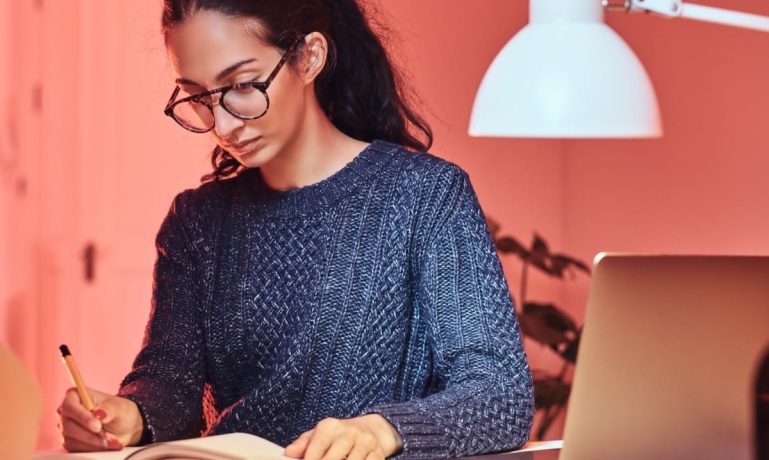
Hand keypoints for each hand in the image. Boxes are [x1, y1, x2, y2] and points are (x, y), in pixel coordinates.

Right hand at [56, 387, 143, 451]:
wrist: (124, 428)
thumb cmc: (120, 412)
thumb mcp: (120, 407)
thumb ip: (110, 409)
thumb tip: (99, 413)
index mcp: (75, 396)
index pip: (69, 405)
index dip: (82, 417)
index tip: (98, 425)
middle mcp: (66, 412)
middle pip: (68, 426)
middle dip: (90, 434)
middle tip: (108, 437)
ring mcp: (66, 428)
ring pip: (71, 440)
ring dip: (93, 443)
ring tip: (112, 441)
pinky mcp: (70, 443)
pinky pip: (76, 449)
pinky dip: (93, 449)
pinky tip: (105, 445)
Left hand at [284, 414, 401, 459]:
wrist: (372, 430)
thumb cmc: (339, 436)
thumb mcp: (320, 434)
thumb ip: (303, 444)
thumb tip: (288, 453)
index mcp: (331, 426)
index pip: (317, 447)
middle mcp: (349, 432)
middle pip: (333, 458)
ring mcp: (366, 443)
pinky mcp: (378, 454)